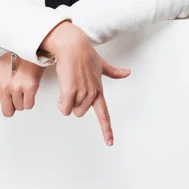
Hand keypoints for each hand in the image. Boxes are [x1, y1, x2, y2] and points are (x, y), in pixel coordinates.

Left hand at [0, 52, 45, 137]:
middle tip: (15, 90)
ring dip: (22, 100)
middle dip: (12, 104)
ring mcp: (17, 88)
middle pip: (7, 111)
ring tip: (22, 84)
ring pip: (20, 108)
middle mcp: (4, 87)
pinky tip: (29, 87)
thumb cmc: (13, 57)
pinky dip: (31, 99)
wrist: (30, 49)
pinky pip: (29, 105)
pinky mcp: (30, 87)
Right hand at [53, 26, 130, 146]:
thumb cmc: (85, 54)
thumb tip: (128, 72)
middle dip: (73, 104)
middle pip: (80, 113)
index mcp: (99, 90)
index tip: (110, 142)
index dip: (107, 129)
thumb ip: (114, 72)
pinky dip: (61, 102)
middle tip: (72, 88)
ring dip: (66, 101)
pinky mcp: (71, 91)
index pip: (104, 114)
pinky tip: (62, 90)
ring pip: (70, 111)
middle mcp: (92, 94)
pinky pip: (64, 108)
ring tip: (67, 85)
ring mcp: (82, 93)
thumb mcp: (102, 64)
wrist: (73, 46)